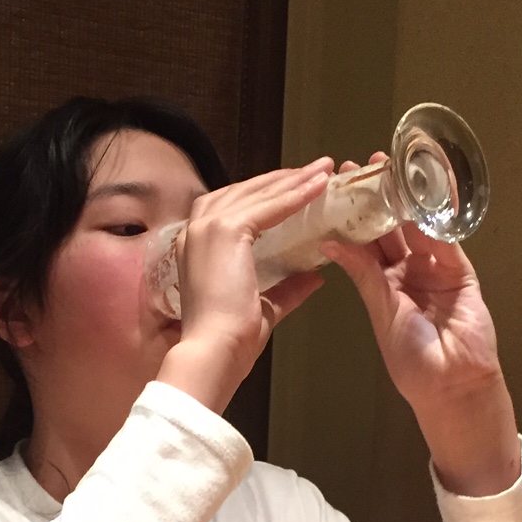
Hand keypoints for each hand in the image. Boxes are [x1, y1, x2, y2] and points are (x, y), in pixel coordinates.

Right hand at [156, 158, 332, 413]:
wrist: (214, 352)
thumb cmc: (230, 340)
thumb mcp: (263, 306)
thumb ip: (286, 288)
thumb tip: (314, 277)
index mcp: (197, 247)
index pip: (235, 207)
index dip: (268, 195)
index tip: (296, 188)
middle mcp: (197, 230)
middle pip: (246, 191)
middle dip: (283, 179)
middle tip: (317, 169)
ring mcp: (208, 227)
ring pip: (258, 192)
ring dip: (294, 179)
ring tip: (324, 170)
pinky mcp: (225, 230)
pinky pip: (268, 205)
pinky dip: (296, 194)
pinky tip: (319, 186)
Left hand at [323, 154, 520, 495]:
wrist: (452, 387)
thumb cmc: (415, 363)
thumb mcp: (382, 313)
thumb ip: (364, 275)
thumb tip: (332, 244)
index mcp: (383, 286)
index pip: (363, 243)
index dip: (350, 216)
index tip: (335, 189)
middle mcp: (408, 273)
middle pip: (390, 227)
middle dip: (376, 197)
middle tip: (361, 165)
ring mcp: (435, 269)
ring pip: (417, 225)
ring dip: (404, 198)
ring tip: (389, 168)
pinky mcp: (460, 270)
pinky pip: (447, 235)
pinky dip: (437, 212)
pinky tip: (425, 191)